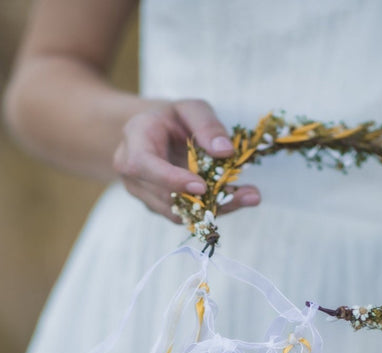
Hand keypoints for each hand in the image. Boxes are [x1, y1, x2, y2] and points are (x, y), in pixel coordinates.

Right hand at [112, 99, 260, 222]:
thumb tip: (225, 151)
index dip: (171, 179)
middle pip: (165, 196)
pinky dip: (211, 209)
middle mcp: (132, 172)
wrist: (151, 134)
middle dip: (207, 200)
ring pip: (177, 212)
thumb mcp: (190, 109)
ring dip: (215, 208)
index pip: (144, 165)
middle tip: (248, 195)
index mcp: (134, 140)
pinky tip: (238, 199)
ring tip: (250, 196)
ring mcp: (143, 194)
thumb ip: (207, 125)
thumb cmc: (172, 118)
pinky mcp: (158, 207)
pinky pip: (184, 215)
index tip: (201, 187)